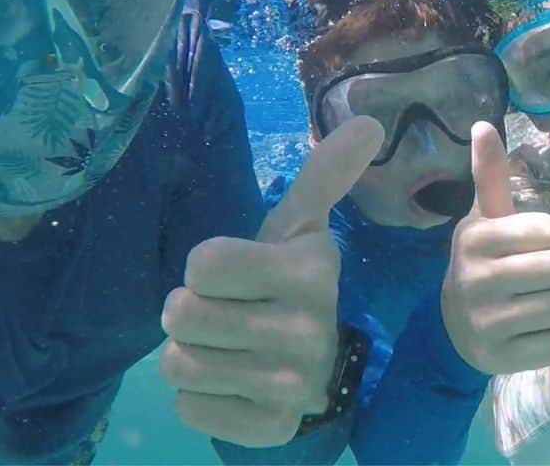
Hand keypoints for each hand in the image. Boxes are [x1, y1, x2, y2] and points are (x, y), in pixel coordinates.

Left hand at [161, 116, 383, 446]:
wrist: (314, 366)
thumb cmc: (289, 284)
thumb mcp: (299, 228)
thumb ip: (323, 176)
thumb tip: (371, 122)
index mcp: (313, 272)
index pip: (202, 264)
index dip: (205, 267)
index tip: (236, 273)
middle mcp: (308, 329)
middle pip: (181, 314)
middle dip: (189, 311)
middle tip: (224, 311)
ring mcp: (291, 385)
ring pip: (178, 363)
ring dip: (190, 353)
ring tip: (227, 346)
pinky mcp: (270, 428)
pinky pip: (190, 408)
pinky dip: (200, 396)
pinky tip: (233, 384)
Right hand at [441, 121, 549, 374]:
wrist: (453, 325)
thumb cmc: (483, 261)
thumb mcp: (485, 218)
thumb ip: (490, 174)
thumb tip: (482, 123)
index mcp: (478, 238)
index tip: (530, 245)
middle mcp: (478, 278)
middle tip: (537, 278)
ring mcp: (487, 321)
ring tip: (534, 303)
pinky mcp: (501, 358)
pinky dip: (549, 339)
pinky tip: (526, 332)